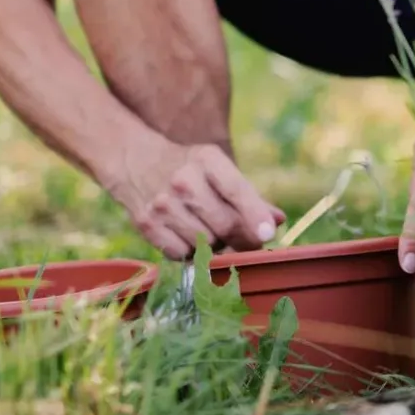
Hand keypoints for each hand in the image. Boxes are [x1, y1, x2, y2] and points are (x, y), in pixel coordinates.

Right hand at [109, 137, 283, 259]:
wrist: (136, 162)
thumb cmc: (191, 169)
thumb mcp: (219, 169)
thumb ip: (250, 196)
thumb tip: (278, 220)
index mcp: (208, 160)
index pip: (236, 190)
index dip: (254, 215)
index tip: (267, 234)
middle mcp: (183, 180)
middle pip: (224, 224)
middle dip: (242, 239)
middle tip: (248, 241)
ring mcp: (162, 203)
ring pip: (204, 244)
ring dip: (215, 246)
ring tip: (211, 231)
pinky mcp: (146, 224)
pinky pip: (181, 254)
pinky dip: (190, 252)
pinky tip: (187, 235)